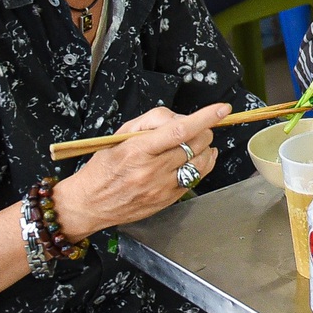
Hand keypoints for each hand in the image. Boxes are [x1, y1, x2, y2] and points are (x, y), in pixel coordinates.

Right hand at [56, 102, 228, 237]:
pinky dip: (202, 164)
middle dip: (202, 130)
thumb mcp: (120, 135)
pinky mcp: (169, 199)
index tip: (222, 109)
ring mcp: (163, 187)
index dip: (204, 118)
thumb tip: (180, 119)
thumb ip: (151, 122)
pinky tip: (196, 158)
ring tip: (195, 142)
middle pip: (195, 144)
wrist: (90, 203)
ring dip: (204, 148)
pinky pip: (197, 178)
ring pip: (201, 162)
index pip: (179, 131)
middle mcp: (152, 170)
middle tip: (193, 128)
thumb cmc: (103, 167)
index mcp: (138, 150)